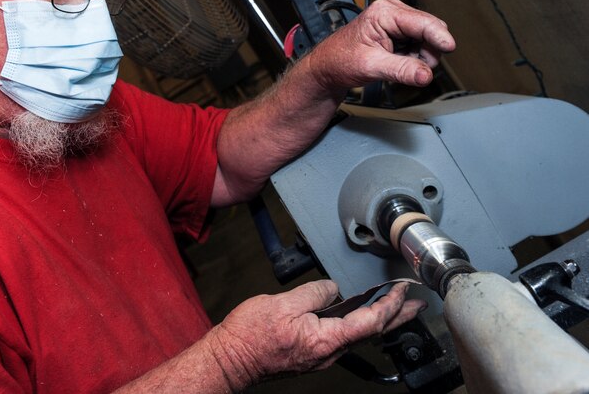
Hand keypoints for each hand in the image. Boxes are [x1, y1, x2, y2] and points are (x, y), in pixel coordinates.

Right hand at [207, 280, 424, 387]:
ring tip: (395, 307)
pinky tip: (358, 316)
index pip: (369, 320)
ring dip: (379, 319)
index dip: (390, 304)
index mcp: (325, 339)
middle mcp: (328, 352)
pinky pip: (342, 337)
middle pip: (371, 332)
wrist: (231, 359)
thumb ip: (314, 293)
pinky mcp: (311, 353)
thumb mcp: (283, 303)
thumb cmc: (251, 335)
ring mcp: (320, 355)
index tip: (402, 289)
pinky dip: (358, 323)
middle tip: (416, 304)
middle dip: (397, 316)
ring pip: (358, 335)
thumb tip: (331, 289)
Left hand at [308, 0, 454, 92]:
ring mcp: (398, 21)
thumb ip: (401, 70)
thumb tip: (425, 75)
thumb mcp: (370, 66)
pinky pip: (420, 45)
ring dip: (419, 56)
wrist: (328, 67)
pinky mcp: (400, 31)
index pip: (423, 22)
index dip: (439, 36)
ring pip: (428, 40)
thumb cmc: (340, 60)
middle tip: (405, 67)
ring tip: (395, 64)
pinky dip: (413, 57)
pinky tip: (396, 61)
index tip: (450, 47)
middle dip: (425, 52)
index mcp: (385, 12)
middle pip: (431, 31)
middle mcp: (393, 11)